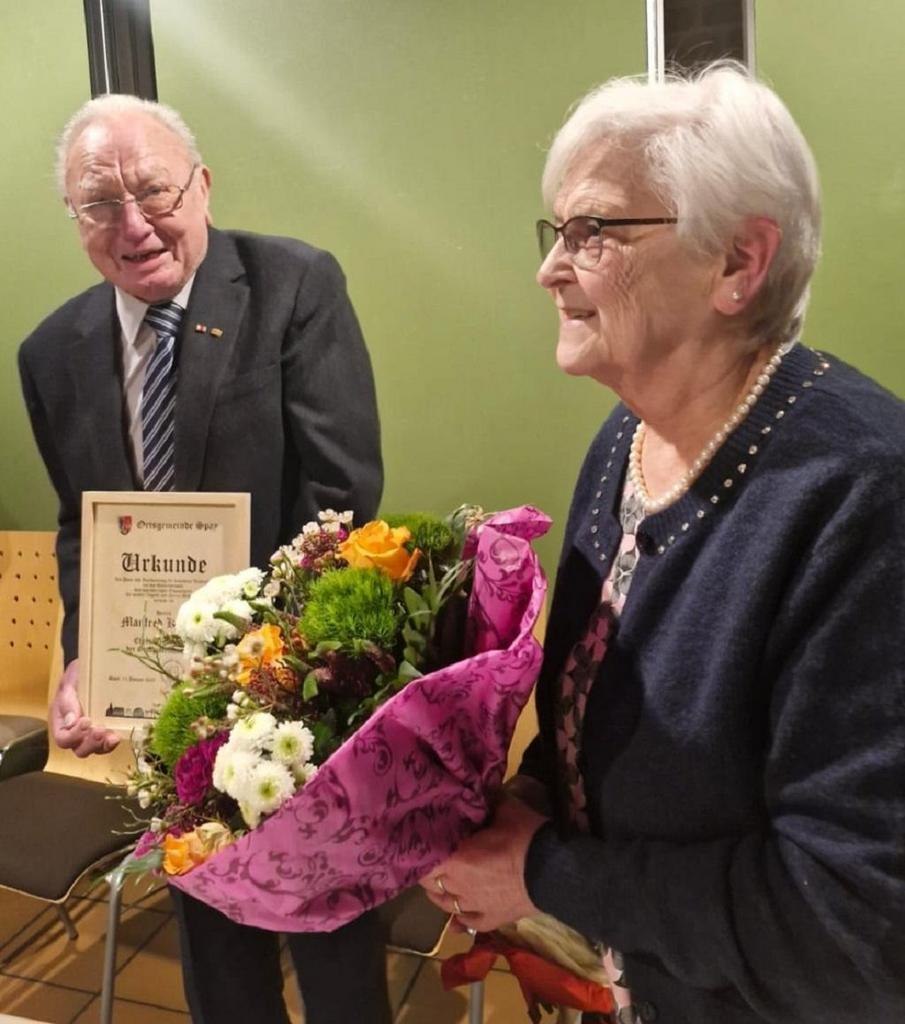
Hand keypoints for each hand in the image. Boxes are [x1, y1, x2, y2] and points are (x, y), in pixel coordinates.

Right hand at [50, 659, 119, 756]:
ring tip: (113, 738)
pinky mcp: (107, 730)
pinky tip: (119, 735)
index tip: (86, 721)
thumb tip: (71, 721)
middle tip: (100, 730)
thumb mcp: (68, 685)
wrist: (90, 670)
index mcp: (61, 723)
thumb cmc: (76, 678)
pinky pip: (109, 742)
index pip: (63, 739)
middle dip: (91, 743)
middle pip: (80, 750)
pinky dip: (114, 741)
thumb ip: (68, 702)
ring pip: (97, 749)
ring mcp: (92, 734)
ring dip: (105, 745)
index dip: (74, 735)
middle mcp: (76, 733)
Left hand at [420, 796, 548, 932]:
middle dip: (429, 871)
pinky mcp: (492, 920)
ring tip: (439, 885)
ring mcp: (474, 906)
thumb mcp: (504, 810)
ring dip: (441, 894)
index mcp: (456, 858)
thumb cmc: (525, 836)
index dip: (420, 852)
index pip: (424, 860)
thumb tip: (478, 794)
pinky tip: (457, 919)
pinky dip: (461, 921)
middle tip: (433, 859)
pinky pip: (470, 923)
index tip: (420, 842)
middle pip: (431, 883)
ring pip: (446, 904)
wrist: (554, 869)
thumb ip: (486, 806)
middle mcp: (458, 886)